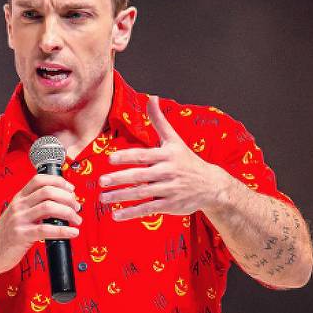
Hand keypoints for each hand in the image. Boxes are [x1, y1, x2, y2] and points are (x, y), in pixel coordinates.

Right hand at [0, 174, 81, 277]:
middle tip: (77, 206)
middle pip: (48, 191)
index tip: (71, 189)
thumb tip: (59, 204)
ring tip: (76, 219)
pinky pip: (46, 230)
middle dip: (67, 197)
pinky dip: (63, 230)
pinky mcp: (21, 235)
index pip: (39, 179)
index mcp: (19, 198)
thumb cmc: (6, 236)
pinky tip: (72, 233)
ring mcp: (19, 220)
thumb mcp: (17, 215)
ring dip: (68, 212)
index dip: (58, 181)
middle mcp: (19, 206)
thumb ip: (33, 207)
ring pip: (49, 207)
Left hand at [98, 96, 233, 220]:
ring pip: (141, 194)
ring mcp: (169, 190)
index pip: (143, 155)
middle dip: (120, 179)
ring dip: (121, 197)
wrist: (211, 185)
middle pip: (140, 176)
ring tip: (103, 198)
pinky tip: (116, 214)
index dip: (126, 157)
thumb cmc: (186, 159)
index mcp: (166, 155)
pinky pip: (147, 208)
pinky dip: (131, 213)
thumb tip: (152, 97)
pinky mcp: (169, 205)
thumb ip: (159, 120)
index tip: (110, 159)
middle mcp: (167, 172)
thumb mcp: (174, 139)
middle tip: (101, 182)